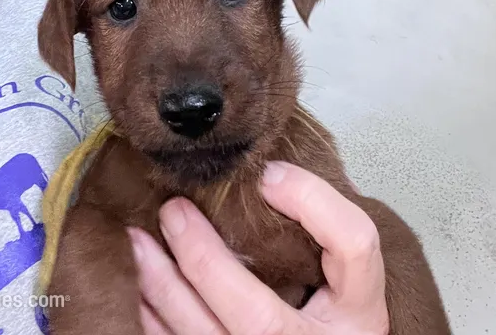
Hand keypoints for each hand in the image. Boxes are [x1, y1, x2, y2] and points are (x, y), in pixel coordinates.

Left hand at [129, 162, 389, 334]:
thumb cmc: (331, 316)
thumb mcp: (345, 277)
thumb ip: (321, 228)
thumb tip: (267, 177)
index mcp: (358, 315)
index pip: (354, 248)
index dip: (314, 203)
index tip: (269, 174)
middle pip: (258, 318)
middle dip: (204, 260)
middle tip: (173, 210)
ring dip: (162, 287)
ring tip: (137, 240)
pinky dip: (154, 319)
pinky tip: (138, 285)